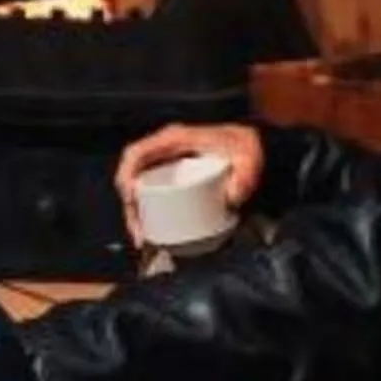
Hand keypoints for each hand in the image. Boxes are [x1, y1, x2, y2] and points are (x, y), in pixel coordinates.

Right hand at [113, 120, 264, 248]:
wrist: (255, 148)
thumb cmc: (246, 148)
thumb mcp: (248, 157)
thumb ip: (245, 175)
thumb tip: (231, 197)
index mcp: (174, 139)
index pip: (136, 154)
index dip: (126, 176)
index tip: (132, 201)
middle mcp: (164, 150)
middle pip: (132, 177)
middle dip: (130, 207)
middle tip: (139, 234)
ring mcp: (166, 165)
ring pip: (137, 190)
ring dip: (135, 215)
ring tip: (144, 240)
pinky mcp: (171, 178)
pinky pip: (149, 194)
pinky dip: (145, 215)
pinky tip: (150, 233)